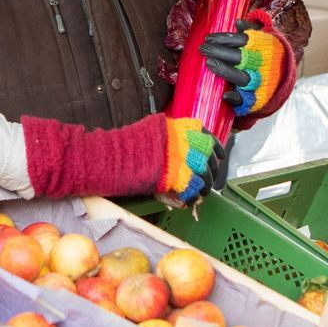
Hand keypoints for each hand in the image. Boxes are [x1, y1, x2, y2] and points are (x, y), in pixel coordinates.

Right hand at [20, 113, 223, 202]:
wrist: (109, 157)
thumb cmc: (126, 146)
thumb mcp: (152, 134)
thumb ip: (173, 139)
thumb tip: (191, 150)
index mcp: (180, 127)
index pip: (209, 138)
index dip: (216, 150)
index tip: (218, 158)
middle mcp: (184, 140)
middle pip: (209, 158)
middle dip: (212, 172)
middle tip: (210, 182)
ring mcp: (181, 159)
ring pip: (204, 176)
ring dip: (204, 186)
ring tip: (199, 193)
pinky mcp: (176, 177)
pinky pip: (191, 190)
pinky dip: (191, 196)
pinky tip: (187, 199)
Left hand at [202, 16, 292, 116]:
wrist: (284, 80)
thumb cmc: (269, 56)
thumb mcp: (265, 40)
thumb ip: (252, 29)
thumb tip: (237, 22)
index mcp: (264, 49)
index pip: (243, 41)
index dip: (224, 39)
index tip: (208, 38)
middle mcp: (262, 66)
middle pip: (240, 58)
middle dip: (219, 52)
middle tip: (203, 48)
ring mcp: (259, 83)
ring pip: (242, 78)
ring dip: (225, 71)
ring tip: (208, 63)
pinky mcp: (256, 100)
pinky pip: (247, 101)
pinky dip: (236, 98)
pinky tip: (226, 95)